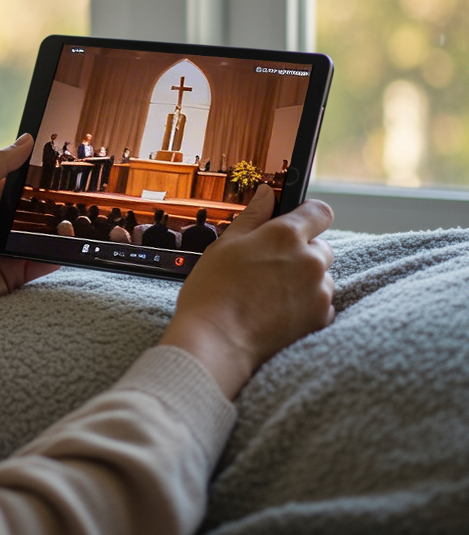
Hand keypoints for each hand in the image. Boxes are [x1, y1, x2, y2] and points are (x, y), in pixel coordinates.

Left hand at [0, 134, 59, 349]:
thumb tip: (25, 140)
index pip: (18, 180)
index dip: (38, 172)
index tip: (63, 161)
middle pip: (34, 208)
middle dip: (53, 202)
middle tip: (79, 193)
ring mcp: (6, 248)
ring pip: (41, 235)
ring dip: (57, 229)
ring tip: (78, 221)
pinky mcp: (14, 273)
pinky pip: (41, 263)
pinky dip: (55, 256)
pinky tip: (68, 248)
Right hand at [160, 184, 334, 398]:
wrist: (218, 342)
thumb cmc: (213, 290)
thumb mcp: (225, 245)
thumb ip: (253, 216)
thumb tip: (266, 193)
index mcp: (286, 235)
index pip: (320, 211)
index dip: (308, 215)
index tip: (294, 223)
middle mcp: (310, 260)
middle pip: (320, 246)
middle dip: (301, 253)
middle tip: (268, 267)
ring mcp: (319, 291)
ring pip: (320, 277)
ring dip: (303, 281)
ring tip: (268, 294)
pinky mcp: (321, 319)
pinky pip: (321, 304)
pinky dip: (305, 305)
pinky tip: (276, 312)